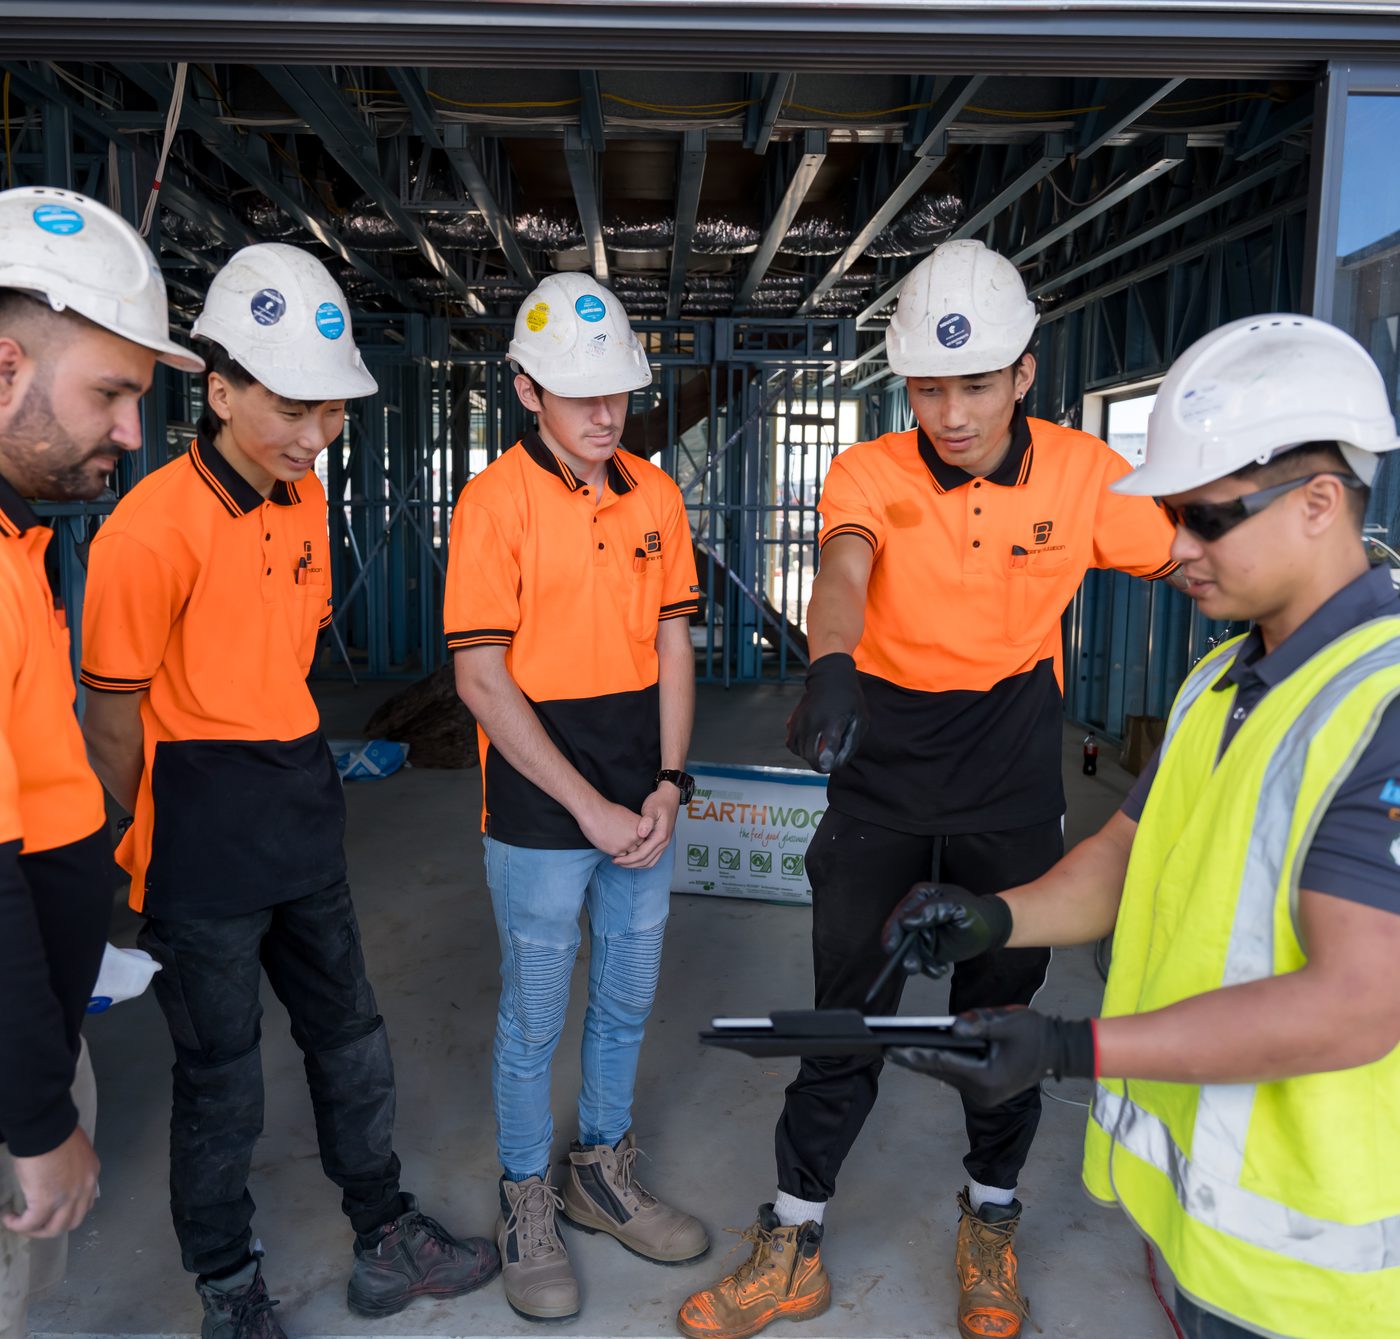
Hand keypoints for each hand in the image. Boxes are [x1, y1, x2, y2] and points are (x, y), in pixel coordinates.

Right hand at [2, 1125, 99, 1238]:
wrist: (46, 1128)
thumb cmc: (56, 1134)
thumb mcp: (74, 1152)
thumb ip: (72, 1167)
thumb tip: (59, 1174)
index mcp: (90, 1174)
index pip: (85, 1203)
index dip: (68, 1212)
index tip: (53, 1211)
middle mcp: (84, 1188)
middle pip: (72, 1221)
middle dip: (53, 1226)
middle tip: (36, 1222)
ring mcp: (67, 1197)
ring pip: (54, 1229)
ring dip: (36, 1230)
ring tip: (22, 1223)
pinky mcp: (46, 1202)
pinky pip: (31, 1223)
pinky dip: (19, 1225)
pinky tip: (9, 1218)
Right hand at [579, 798, 651, 859]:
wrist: (593, 813)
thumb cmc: (608, 811)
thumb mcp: (627, 815)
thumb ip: (634, 827)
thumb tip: (637, 834)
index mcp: (641, 827)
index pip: (644, 839)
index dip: (637, 839)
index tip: (630, 836)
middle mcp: (636, 837)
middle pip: (638, 847)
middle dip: (632, 846)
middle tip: (623, 841)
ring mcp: (626, 845)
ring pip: (630, 854)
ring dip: (624, 850)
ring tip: (616, 842)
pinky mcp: (616, 851)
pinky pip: (620, 857)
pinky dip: (616, 852)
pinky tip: (610, 845)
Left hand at [614, 785, 680, 868]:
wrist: (669, 796)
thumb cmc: (659, 801)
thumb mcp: (651, 808)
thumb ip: (647, 821)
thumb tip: (641, 834)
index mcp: (661, 836)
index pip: (643, 854)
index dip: (628, 859)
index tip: (616, 859)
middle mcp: (664, 843)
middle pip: (646, 861)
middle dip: (630, 864)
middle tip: (616, 862)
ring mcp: (664, 844)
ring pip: (650, 862)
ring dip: (636, 864)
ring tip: (622, 862)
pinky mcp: (661, 842)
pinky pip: (652, 857)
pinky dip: (642, 861)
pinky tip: (632, 857)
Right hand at [785, 653, 867, 772]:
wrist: (830, 677)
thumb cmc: (849, 700)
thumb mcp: (859, 721)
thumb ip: (849, 744)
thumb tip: (836, 762)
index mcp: (830, 724)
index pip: (823, 756)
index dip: (829, 764)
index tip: (834, 760)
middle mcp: (811, 723)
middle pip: (809, 758)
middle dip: (821, 762)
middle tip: (831, 753)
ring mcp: (799, 721)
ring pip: (799, 751)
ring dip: (810, 754)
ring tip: (822, 743)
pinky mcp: (791, 721)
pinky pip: (791, 743)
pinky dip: (800, 746)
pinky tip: (812, 738)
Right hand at [880, 883, 1012, 979]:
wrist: (991, 929)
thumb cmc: (977, 914)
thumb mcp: (958, 907)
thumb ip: (932, 910)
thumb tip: (906, 921)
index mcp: (921, 896)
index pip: (901, 913)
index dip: (893, 930)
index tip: (892, 947)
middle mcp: (916, 913)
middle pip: (899, 934)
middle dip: (904, 952)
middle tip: (911, 966)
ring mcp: (920, 931)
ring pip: (908, 950)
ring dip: (919, 963)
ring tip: (937, 970)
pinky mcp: (926, 947)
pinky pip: (920, 960)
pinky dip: (928, 967)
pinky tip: (941, 968)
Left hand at [889, 1007, 1095, 1106]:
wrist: (1059, 1051)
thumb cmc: (1036, 1034)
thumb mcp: (1009, 1022)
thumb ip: (979, 1024)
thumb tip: (952, 1029)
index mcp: (987, 1077)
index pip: (945, 1064)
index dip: (918, 1055)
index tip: (895, 1050)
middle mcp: (982, 1092)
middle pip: (941, 1073)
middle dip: (914, 1060)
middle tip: (887, 1050)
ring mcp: (984, 1095)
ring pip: (947, 1076)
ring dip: (925, 1064)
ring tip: (898, 1052)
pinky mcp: (985, 1091)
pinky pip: (957, 1076)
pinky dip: (940, 1065)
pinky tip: (923, 1055)